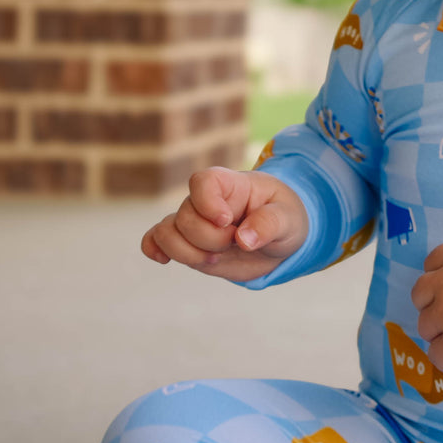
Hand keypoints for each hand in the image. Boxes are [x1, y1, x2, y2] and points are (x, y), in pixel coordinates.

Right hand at [141, 168, 308, 283]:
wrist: (279, 239)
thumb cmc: (284, 218)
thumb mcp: (289, 219)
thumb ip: (270, 224)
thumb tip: (243, 240)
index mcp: (230, 184)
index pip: (202, 181)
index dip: (208, 203)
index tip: (228, 221)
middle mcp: (205, 201)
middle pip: (186, 217)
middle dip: (211, 240)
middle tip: (235, 244)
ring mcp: (193, 223)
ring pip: (166, 233)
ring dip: (188, 253)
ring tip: (216, 258)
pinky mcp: (186, 243)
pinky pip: (154, 240)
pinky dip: (154, 249)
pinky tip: (164, 260)